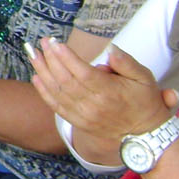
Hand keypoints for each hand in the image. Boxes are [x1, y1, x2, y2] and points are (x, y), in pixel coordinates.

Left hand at [26, 38, 176, 150]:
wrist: (144, 135)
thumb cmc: (144, 102)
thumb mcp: (145, 78)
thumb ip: (126, 63)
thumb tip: (111, 49)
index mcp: (110, 91)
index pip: (83, 72)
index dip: (67, 57)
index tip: (55, 43)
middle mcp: (94, 105)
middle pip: (66, 80)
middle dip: (51, 59)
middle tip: (43, 42)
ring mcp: (84, 116)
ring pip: (58, 92)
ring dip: (43, 72)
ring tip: (34, 55)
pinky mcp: (79, 123)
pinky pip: (57, 107)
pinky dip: (44, 92)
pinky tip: (36, 77)